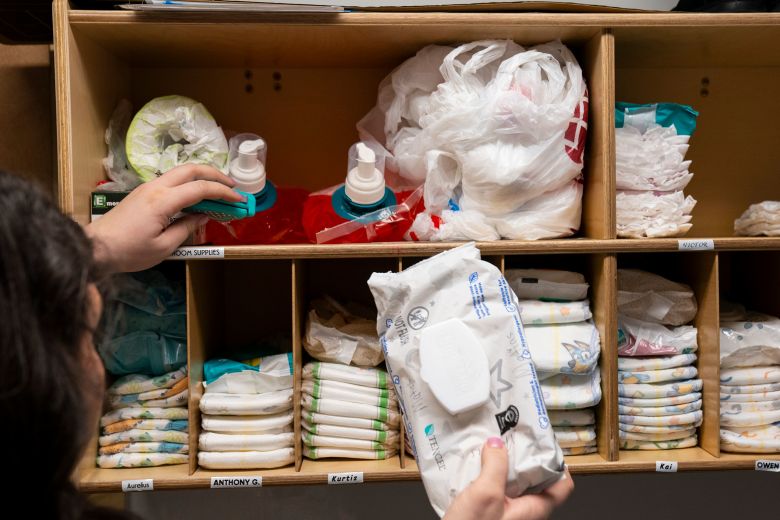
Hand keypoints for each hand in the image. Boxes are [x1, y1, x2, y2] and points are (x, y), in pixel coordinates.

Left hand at [86, 164, 240, 271]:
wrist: (96, 248)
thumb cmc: (130, 252)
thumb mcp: (164, 247)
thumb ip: (187, 228)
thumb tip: (203, 215)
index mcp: (163, 201)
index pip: (200, 188)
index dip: (223, 193)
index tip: (238, 200)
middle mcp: (156, 187)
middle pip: (191, 169)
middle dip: (215, 175)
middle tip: (232, 186)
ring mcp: (148, 187)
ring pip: (181, 171)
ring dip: (202, 176)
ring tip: (218, 188)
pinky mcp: (143, 192)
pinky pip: (171, 180)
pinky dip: (189, 182)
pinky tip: (196, 195)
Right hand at [443, 438, 572, 519]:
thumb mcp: (485, 494)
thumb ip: (495, 466)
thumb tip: (497, 443)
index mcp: (535, 509)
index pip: (563, 485)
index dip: (557, 462)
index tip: (544, 443)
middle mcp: (526, 513)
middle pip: (537, 480)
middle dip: (525, 458)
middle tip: (512, 438)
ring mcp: (510, 515)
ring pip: (516, 484)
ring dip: (504, 466)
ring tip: (492, 448)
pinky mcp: (493, 515)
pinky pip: (499, 492)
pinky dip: (491, 477)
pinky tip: (477, 468)